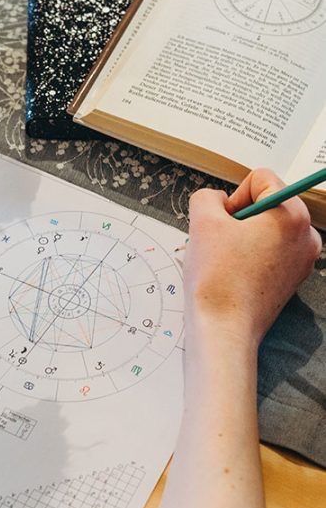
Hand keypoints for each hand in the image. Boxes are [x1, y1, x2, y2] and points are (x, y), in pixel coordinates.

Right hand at [185, 168, 321, 348]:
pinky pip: (270, 250)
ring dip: (243, 236)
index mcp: (292, 214)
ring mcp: (302, 259)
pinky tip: (236, 272)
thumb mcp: (202, 221)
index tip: (224, 224)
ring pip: (267, 228)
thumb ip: (207, 197)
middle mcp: (306, 235)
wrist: (224, 329)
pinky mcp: (293, 278)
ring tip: (228, 260)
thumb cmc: (216, 278)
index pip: (261, 178)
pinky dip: (251, 255)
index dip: (234, 196)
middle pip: (267, 202)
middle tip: (223, 243)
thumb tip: (218, 201)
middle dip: (240, 217)